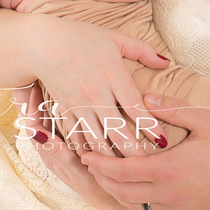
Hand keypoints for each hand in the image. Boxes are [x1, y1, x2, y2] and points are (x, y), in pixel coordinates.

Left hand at [27, 115, 209, 209]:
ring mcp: (174, 207)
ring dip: (114, 190)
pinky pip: (148, 209)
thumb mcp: (206, 121)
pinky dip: (133, 198)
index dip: (100, 163)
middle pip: (120, 191)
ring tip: (104, 173)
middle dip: (100, 177)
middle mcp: (166, 193)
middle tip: (88, 163)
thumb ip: (173, 108)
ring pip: (132, 204)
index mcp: (167, 170)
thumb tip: (147, 96)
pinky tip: (131, 186)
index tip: (85, 154)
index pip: (122, 170)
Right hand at [29, 17, 169, 155]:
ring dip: (111, 157)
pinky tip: (97, 163)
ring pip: (97, 139)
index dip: (150, 126)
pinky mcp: (65, 110)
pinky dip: (87, 151)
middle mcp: (96, 93)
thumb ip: (142, 50)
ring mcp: (79, 104)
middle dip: (133, 151)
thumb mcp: (115, 39)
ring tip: (126, 172)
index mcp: (113, 74)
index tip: (162, 142)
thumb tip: (166, 62)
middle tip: (149, 166)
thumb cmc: (82, 38)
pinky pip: (77, 136)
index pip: (135, 107)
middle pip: (118, 130)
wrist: (43, 44)